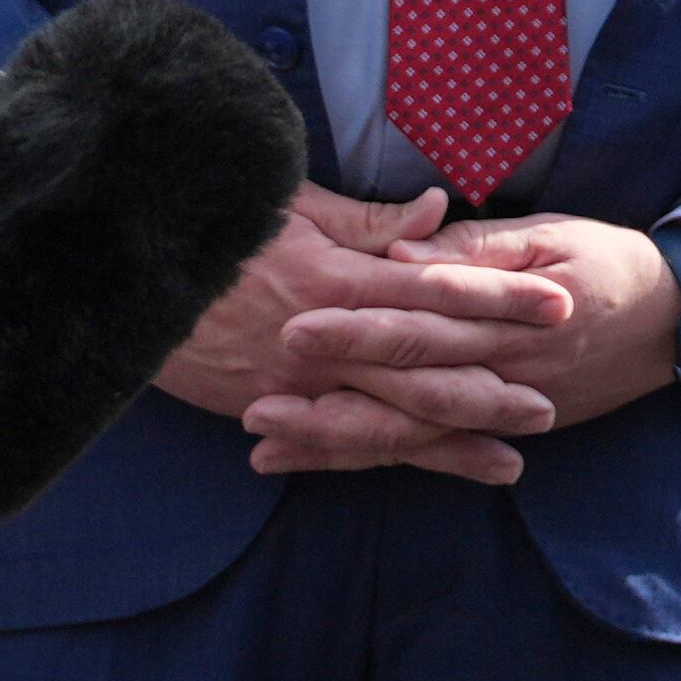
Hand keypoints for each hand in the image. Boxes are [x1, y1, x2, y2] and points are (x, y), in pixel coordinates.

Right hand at [156, 184, 576, 486]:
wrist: (120, 283)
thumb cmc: (214, 230)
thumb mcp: (293, 209)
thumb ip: (372, 222)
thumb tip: (440, 211)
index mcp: (342, 281)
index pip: (441, 290)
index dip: (503, 299)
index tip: (559, 303)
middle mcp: (327, 341)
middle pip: (427, 372)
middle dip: (492, 392)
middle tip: (550, 408)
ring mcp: (298, 385)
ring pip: (389, 424)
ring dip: (452, 445)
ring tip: (509, 462)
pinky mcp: (269, 409)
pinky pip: (337, 444)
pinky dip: (383, 461)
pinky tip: (424, 471)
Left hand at [253, 214, 680, 474]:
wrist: (678, 320)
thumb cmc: (611, 262)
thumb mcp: (553, 236)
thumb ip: (475, 250)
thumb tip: (403, 257)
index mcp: (509, 318)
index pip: (423, 324)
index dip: (359, 329)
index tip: (296, 324)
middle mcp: (501, 374)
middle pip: (404, 394)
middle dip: (328, 403)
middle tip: (256, 404)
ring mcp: (502, 410)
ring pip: (410, 437)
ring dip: (336, 443)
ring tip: (267, 446)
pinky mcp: (503, 430)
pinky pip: (431, 452)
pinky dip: (373, 459)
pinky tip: (317, 461)